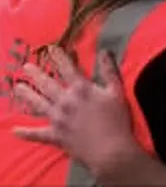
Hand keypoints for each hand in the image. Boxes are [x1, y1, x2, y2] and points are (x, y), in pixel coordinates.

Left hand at [12, 47, 136, 176]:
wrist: (110, 149)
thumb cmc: (117, 119)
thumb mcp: (117, 91)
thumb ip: (109, 70)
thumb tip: (105, 51)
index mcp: (81, 89)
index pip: (67, 69)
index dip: (58, 57)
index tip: (50, 49)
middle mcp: (65, 101)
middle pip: (47, 84)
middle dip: (36, 74)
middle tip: (26, 66)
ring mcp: (58, 119)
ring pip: (38, 104)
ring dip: (27, 96)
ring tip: (17, 88)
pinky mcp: (55, 135)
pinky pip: (37, 134)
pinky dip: (26, 132)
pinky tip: (15, 130)